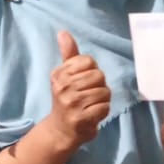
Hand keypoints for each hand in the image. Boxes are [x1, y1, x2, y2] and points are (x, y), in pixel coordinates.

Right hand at [48, 30, 110, 152]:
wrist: (60, 130)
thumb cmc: (66, 99)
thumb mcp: (65, 76)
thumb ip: (68, 54)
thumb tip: (63, 32)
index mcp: (59, 74)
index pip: (89, 61)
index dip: (92, 71)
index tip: (83, 82)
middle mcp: (63, 87)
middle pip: (99, 76)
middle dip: (99, 86)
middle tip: (88, 96)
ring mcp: (72, 104)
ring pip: (104, 92)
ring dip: (102, 100)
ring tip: (90, 105)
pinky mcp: (81, 119)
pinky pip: (105, 107)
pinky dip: (102, 112)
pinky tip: (92, 115)